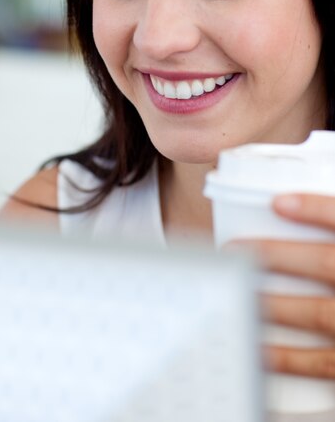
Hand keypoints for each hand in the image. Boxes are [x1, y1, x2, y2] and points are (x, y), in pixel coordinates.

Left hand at [241, 193, 334, 378]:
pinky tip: (259, 346)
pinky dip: (288, 356)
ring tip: (238, 288)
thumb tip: (324, 207)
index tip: (278, 202)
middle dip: (278, 254)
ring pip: (318, 311)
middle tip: (236, 248)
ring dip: (274, 301)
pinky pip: (322, 361)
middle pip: (326, 263)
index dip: (314, 208)